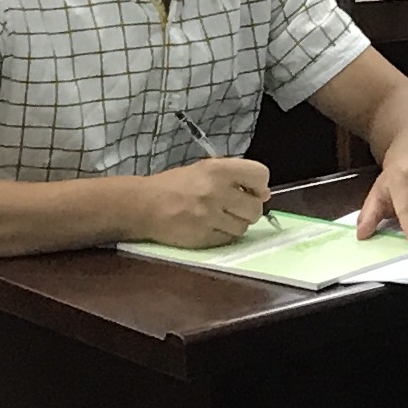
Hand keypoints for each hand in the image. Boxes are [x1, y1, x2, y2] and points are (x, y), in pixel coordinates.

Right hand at [130, 157, 273, 246]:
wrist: (144, 205)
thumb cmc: (176, 185)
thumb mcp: (204, 169)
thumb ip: (233, 176)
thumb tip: (264, 193)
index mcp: (217, 169)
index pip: (260, 175)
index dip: (260, 185)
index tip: (253, 190)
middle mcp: (216, 191)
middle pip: (256, 207)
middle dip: (250, 209)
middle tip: (236, 207)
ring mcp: (210, 217)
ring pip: (244, 227)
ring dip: (237, 224)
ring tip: (221, 217)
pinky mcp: (204, 237)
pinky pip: (229, 239)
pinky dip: (225, 234)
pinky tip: (212, 226)